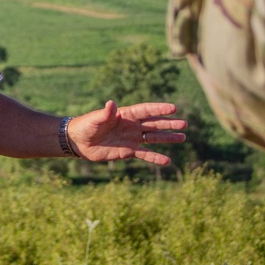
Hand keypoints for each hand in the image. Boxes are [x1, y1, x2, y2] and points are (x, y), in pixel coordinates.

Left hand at [67, 101, 186, 164]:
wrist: (79, 141)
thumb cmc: (86, 126)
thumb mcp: (95, 119)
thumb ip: (105, 113)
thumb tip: (111, 103)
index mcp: (125, 115)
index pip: (146, 111)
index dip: (159, 109)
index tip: (173, 108)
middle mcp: (132, 125)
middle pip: (154, 124)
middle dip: (169, 124)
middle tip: (184, 124)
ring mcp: (131, 138)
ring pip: (153, 138)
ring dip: (167, 138)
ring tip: (183, 137)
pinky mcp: (128, 151)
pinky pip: (145, 154)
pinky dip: (155, 157)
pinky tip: (167, 161)